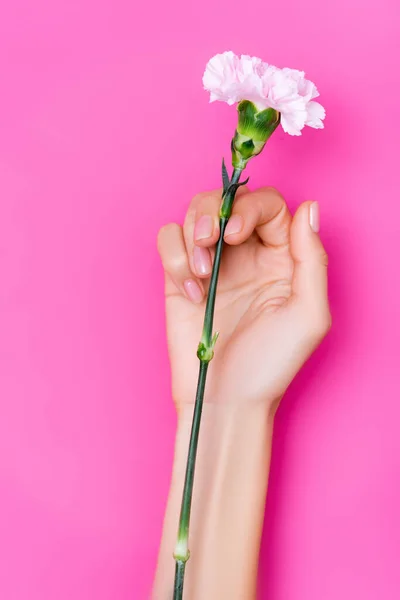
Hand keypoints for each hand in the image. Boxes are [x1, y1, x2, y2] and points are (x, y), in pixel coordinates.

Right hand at [157, 186, 330, 410]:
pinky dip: (173, 259)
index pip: (266, 205)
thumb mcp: (308, 315)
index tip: (235, 236)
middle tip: (209, 242)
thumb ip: (312, 259)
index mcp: (281, 257)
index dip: (248, 208)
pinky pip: (168, 240)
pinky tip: (190, 293)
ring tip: (200, 274)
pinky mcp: (180, 277)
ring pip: (193, 213)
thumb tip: (309, 208)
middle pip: (225, 199)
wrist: (225, 399)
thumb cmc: (270, 364)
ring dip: (191, 234)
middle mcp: (246, 254)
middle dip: (212, 213)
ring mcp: (211, 264)